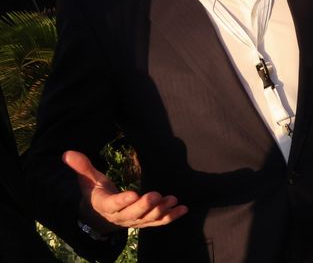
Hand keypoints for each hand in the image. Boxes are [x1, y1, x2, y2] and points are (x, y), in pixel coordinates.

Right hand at [64, 150, 186, 232]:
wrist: (97, 217)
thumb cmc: (94, 193)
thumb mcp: (87, 180)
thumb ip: (81, 167)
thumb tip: (67, 153)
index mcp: (104, 205)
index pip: (113, 204)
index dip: (122, 201)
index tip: (132, 194)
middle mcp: (119, 217)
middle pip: (133, 214)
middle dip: (145, 206)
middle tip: (155, 195)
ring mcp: (133, 221)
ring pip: (147, 219)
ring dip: (161, 211)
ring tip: (172, 199)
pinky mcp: (144, 222)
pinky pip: (158, 222)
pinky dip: (171, 216)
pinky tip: (182, 208)